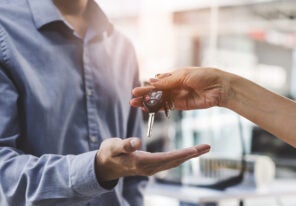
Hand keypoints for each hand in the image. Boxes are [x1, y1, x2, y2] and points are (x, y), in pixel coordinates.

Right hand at [95, 137, 209, 181]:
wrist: (105, 166)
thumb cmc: (108, 154)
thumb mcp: (112, 147)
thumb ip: (124, 145)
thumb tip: (137, 141)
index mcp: (141, 162)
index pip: (166, 158)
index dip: (181, 154)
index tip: (194, 150)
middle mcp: (149, 167)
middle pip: (174, 161)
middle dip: (192, 154)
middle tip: (207, 146)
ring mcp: (151, 167)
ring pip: (174, 162)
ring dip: (189, 155)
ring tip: (203, 148)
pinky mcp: (151, 165)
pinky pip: (169, 161)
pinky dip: (181, 156)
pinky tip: (187, 153)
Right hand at [130, 67, 227, 109]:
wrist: (220, 87)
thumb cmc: (204, 76)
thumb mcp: (183, 75)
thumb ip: (167, 80)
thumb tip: (151, 80)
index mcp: (174, 75)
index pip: (157, 82)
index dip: (147, 86)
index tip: (137, 90)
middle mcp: (174, 86)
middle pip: (156, 92)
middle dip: (144, 95)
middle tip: (133, 99)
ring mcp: (177, 96)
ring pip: (159, 100)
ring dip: (148, 103)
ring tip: (135, 105)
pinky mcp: (181, 105)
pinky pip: (166, 107)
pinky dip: (157, 108)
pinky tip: (148, 110)